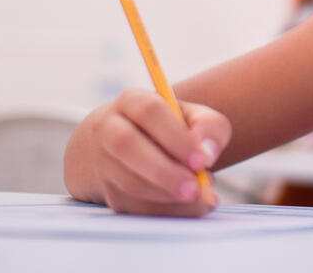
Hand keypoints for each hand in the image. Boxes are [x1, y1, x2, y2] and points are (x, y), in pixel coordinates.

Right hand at [64, 89, 230, 216]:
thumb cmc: (170, 128)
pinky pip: (132, 206)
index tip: (202, 161)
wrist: (127, 147)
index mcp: (132, 101)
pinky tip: (187, 207)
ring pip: (128, 182)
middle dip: (165, 172)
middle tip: (196, 189)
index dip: (176, 137)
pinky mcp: (107, 191)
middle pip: (127, 146)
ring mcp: (102, 162)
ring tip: (199, 198)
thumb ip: (210, 127)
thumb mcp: (194, 117)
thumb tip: (207, 153)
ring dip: (166, 196)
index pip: (150, 112)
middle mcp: (108, 128)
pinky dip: (163, 211)